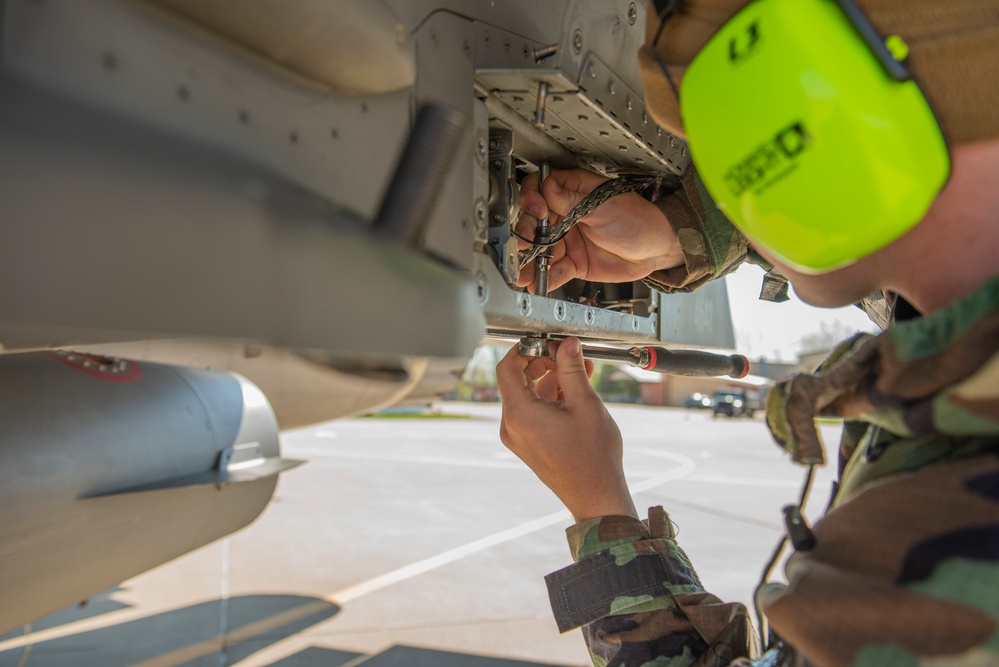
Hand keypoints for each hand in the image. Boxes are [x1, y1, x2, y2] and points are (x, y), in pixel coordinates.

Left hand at [495, 337, 637, 521]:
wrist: (596, 496)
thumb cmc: (593, 458)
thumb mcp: (585, 404)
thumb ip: (572, 370)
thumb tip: (567, 345)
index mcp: (519, 414)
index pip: (506, 368)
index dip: (524, 349)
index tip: (545, 343)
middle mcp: (511, 426)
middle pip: (517, 380)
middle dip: (543, 363)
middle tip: (568, 355)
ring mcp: (518, 436)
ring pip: (528, 395)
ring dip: (551, 380)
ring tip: (581, 372)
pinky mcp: (528, 443)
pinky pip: (533, 411)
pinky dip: (550, 398)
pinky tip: (575, 391)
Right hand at [517, 169, 684, 291]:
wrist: (656, 249)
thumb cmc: (638, 219)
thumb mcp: (605, 206)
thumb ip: (573, 200)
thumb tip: (547, 186)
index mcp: (572, 192)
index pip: (540, 189)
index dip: (532, 199)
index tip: (536, 211)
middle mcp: (564, 215)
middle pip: (533, 222)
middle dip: (525, 234)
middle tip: (523, 245)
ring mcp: (567, 240)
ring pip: (540, 250)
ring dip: (530, 263)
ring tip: (523, 274)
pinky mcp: (573, 263)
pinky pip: (554, 270)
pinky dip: (544, 278)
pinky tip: (537, 284)